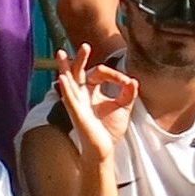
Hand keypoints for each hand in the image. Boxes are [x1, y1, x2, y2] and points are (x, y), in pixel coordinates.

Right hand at [51, 45, 135, 165]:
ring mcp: (76, 104)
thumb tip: (133, 81)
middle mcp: (81, 96)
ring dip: (65, 67)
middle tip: (84, 45)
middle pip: (77, 73)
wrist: (103, 150)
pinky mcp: (76, 114)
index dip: (111, 73)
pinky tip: (62, 78)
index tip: (126, 82)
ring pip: (69, 82)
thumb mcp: (122, 108)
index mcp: (90, 93)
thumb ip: (128, 94)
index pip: (96, 74)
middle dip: (79, 59)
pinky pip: (69, 98)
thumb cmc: (108, 131)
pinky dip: (66, 88)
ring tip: (61, 54)